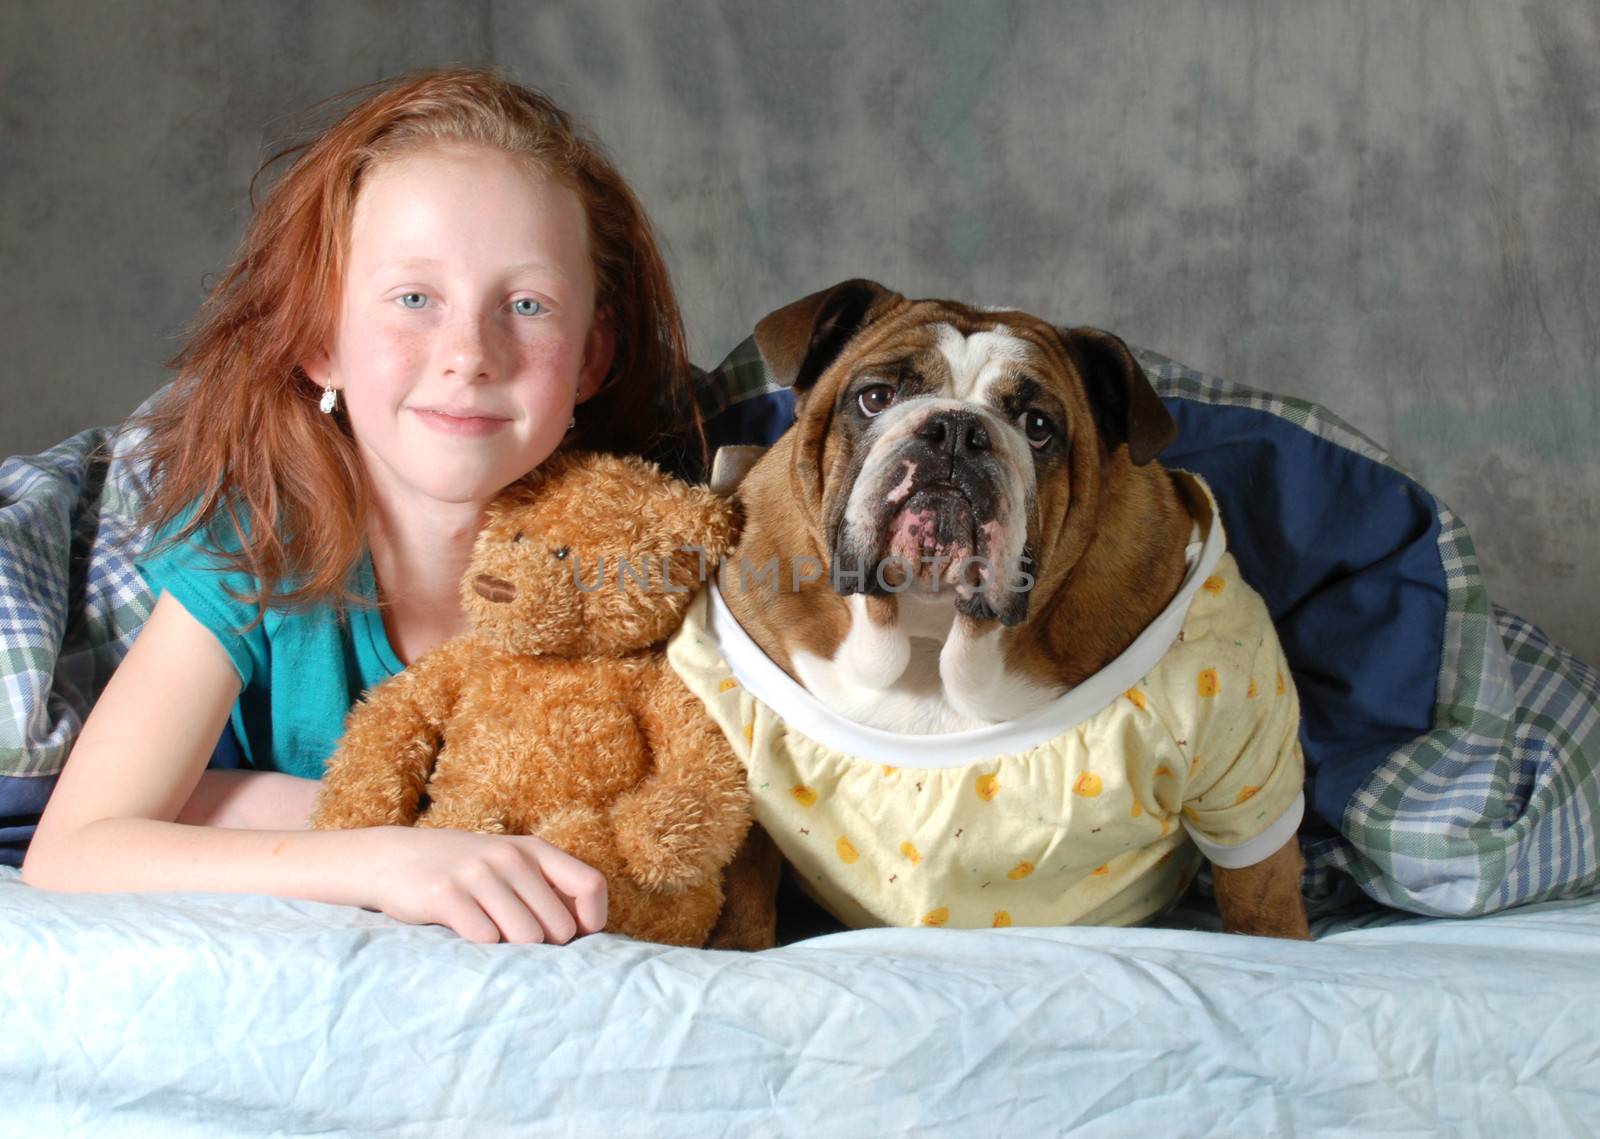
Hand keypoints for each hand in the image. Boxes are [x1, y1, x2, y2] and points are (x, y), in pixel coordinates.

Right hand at [367, 827, 607, 944]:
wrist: (390, 858)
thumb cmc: (463, 872)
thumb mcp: (509, 866)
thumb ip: (548, 890)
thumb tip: (587, 932)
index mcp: (534, 850)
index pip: (591, 885)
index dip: (591, 921)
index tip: (574, 939)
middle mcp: (510, 857)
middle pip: (560, 926)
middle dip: (544, 946)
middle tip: (515, 941)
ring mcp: (478, 873)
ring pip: (526, 938)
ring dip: (511, 951)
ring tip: (490, 936)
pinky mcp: (445, 894)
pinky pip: (485, 940)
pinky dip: (479, 948)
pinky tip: (464, 934)